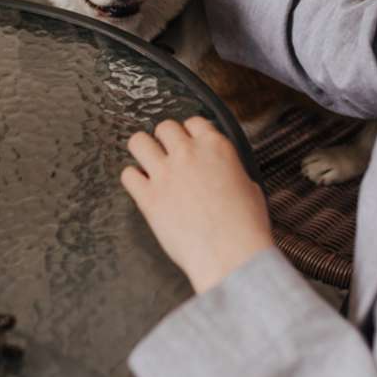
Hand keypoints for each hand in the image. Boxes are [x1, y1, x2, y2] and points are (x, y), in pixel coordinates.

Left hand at [122, 117, 272, 293]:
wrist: (231, 254)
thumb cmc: (245, 226)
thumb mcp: (248, 186)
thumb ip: (229, 170)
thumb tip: (223, 173)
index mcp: (216, 147)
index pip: (194, 122)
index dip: (190, 132)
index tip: (189, 142)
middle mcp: (188, 154)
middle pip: (164, 127)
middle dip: (166, 139)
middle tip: (168, 154)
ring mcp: (165, 174)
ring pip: (138, 141)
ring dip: (143, 150)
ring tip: (147, 162)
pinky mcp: (148, 197)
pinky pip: (128, 175)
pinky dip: (132, 179)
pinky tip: (141, 187)